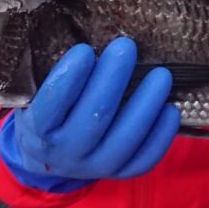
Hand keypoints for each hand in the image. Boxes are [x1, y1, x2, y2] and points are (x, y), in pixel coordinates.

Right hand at [0, 37, 179, 191]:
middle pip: (93, 118)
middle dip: (112, 80)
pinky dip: (160, 135)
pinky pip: (143, 158)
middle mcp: (65, 153)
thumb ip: (58, 74)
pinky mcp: (119, 172)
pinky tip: (170, 109)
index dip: (69, 78)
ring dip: (145, 106)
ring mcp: (94, 166)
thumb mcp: (38, 92)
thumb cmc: (48, 110)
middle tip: (126, 48)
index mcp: (39, 130)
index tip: (85, 50)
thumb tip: (92, 35)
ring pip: (123, 140)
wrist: (50, 155)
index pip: (52, 105)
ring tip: (161, 76)